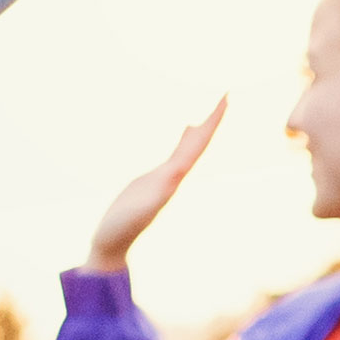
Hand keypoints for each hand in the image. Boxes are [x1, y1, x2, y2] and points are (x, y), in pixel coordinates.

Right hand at [85, 102, 224, 270]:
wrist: (112, 245)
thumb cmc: (121, 229)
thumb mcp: (140, 209)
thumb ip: (156, 194)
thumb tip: (176, 174)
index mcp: (174, 179)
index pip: (198, 146)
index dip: (212, 123)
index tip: (226, 100)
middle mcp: (174, 177)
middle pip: (199, 144)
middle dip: (213, 120)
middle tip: (227, 95)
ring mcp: (165, 178)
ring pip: (189, 148)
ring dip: (202, 129)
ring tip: (213, 110)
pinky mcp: (154, 179)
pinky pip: (176, 153)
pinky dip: (184, 139)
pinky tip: (186, 128)